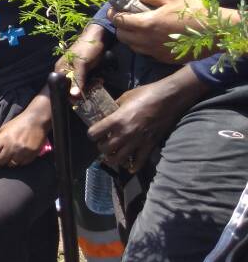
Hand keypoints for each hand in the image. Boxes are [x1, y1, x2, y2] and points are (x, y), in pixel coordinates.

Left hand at [0, 99, 49, 166]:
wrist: (36, 121)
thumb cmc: (18, 124)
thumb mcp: (4, 128)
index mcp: (3, 138)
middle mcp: (12, 146)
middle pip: (0, 161)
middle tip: (1, 157)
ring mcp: (22, 152)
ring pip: (11, 165)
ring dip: (10, 161)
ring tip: (12, 156)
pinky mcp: (31, 155)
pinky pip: (22, 164)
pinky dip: (20, 161)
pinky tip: (20, 155)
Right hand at [56, 24, 107, 101]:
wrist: (99, 37)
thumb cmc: (87, 48)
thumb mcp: (82, 64)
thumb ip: (77, 79)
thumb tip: (73, 95)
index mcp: (61, 68)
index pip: (62, 86)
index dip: (69, 94)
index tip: (78, 100)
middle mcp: (67, 71)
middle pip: (71, 87)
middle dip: (81, 90)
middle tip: (91, 90)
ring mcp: (77, 71)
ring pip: (80, 84)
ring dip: (89, 86)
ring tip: (98, 82)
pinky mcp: (85, 70)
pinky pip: (87, 80)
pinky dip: (93, 82)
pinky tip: (99, 80)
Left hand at [86, 71, 207, 172]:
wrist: (169, 99)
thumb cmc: (146, 94)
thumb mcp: (125, 97)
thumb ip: (114, 108)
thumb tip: (108, 113)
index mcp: (116, 120)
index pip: (94, 134)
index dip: (92, 134)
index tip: (95, 132)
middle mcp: (125, 133)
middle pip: (104, 149)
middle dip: (101, 147)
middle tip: (104, 143)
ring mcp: (137, 141)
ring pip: (118, 159)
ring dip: (113, 158)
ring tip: (113, 153)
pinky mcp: (150, 145)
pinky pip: (139, 162)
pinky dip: (132, 166)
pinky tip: (129, 166)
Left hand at [110, 0, 205, 63]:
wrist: (216, 32)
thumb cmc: (195, 10)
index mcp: (147, 24)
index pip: (120, 21)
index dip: (113, 13)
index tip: (114, 8)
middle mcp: (147, 41)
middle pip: (122, 36)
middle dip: (120, 26)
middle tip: (125, 17)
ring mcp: (155, 52)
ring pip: (132, 46)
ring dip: (130, 37)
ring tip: (137, 26)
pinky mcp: (164, 59)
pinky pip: (146, 53)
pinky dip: (143, 45)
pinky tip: (151, 36)